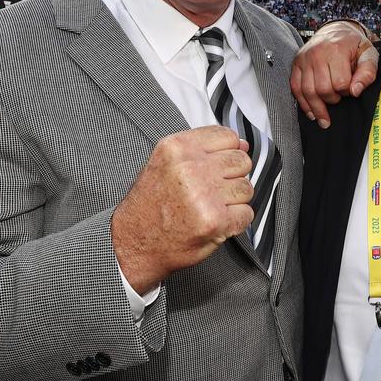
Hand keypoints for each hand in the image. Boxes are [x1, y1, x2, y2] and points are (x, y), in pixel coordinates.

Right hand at [112, 125, 254, 292]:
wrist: (135, 243)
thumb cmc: (151, 204)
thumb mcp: (167, 164)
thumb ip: (204, 150)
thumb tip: (243, 143)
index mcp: (177, 148)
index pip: (228, 136)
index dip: (228, 152)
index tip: (216, 166)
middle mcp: (190, 168)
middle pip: (241, 161)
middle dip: (232, 177)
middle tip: (210, 192)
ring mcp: (203, 194)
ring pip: (246, 188)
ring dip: (234, 201)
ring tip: (209, 208)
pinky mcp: (215, 220)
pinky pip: (246, 213)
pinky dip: (236, 221)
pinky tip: (214, 223)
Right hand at [290, 21, 378, 127]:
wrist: (336, 30)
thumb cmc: (353, 44)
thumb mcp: (368, 55)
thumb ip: (367, 73)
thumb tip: (356, 91)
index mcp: (336, 50)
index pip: (340, 83)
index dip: (347, 91)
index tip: (350, 89)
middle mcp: (317, 53)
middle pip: (322, 89)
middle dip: (333, 99)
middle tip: (339, 97)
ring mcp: (304, 58)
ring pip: (307, 91)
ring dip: (317, 107)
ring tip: (324, 118)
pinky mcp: (297, 63)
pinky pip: (295, 88)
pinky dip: (303, 103)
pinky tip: (311, 112)